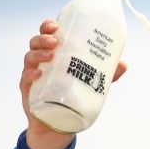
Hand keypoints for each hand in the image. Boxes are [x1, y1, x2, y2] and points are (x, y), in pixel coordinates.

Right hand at [20, 19, 126, 148]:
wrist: (58, 124)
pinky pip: (25, 79)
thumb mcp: (91, 82)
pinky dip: (31, 74)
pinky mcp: (29, 90)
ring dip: (39, 53)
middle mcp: (41, 61)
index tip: (56, 25)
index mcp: (54, 53)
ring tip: (51, 55)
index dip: (48, 26)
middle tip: (56, 41)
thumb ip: (107, 74)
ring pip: (30, 57)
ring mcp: (32, 75)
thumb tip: (124, 65)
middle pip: (36, 42)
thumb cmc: (73, 96)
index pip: (47, 34)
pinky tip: (39, 74)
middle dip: (43, 38)